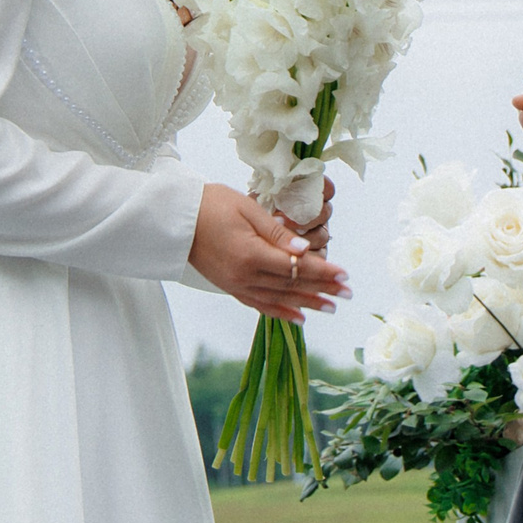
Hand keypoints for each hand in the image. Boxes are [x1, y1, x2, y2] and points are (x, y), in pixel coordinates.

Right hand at [191, 183, 348, 321]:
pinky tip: (299, 317)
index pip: (296, 268)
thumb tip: (305, 251)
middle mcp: (245, 276)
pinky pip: (260, 305)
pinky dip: (281, 312)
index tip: (344, 274)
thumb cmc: (211, 205)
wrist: (175, 219)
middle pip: (292, 286)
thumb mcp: (247, 209)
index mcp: (251, 255)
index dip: (323, 272)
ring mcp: (237, 285)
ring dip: (307, 303)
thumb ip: (277, 233)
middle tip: (347, 293)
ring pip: (279, 298)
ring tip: (331, 307)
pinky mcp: (230, 287)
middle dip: (323, 289)